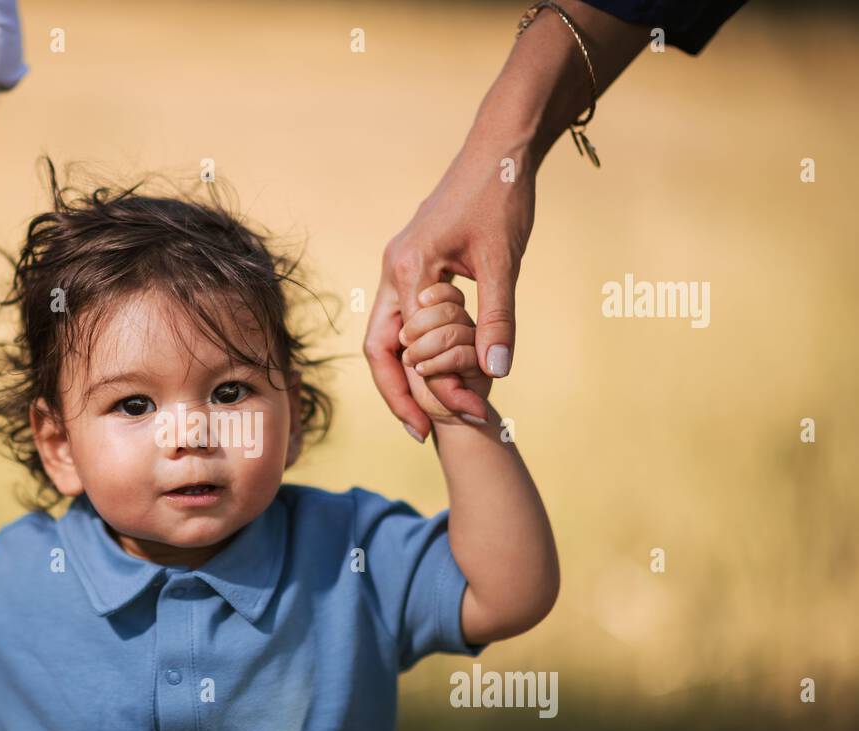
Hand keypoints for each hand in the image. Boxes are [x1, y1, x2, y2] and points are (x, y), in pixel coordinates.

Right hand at [365, 130, 534, 440]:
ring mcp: (399, 266)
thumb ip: (498, 320)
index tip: (442, 424)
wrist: (499, 146)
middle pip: (379, 349)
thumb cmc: (502, 195)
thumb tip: (494, 375)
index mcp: (409, 269)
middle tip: (422, 431)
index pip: (400, 349)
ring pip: (389, 334)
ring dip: (407, 373)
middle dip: (398, 393)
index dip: (419, 392)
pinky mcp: (413, 263)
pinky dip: (418, 348)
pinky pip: (405, 317)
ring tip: (432, 409)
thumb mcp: (504, 262)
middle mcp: (394, 269)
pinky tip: (439, 369)